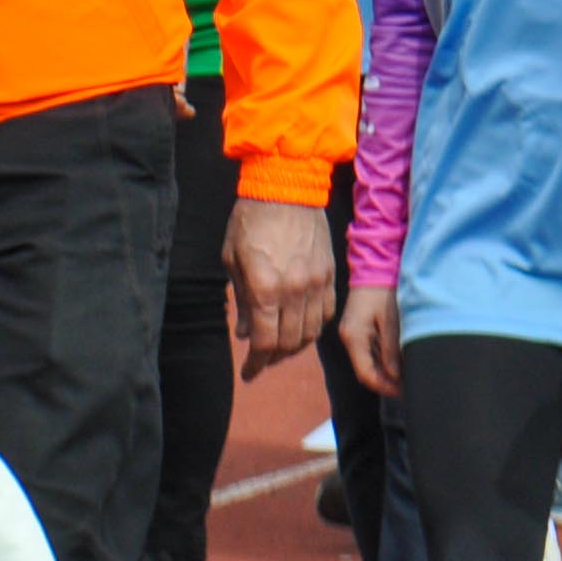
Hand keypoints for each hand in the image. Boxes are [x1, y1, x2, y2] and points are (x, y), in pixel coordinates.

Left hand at [223, 197, 336, 374]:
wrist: (286, 186)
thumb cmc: (250, 220)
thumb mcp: (232, 259)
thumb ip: (240, 299)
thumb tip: (244, 333)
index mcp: (265, 288)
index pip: (265, 342)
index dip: (256, 364)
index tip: (249, 374)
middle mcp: (293, 291)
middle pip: (289, 343)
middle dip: (273, 358)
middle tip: (261, 361)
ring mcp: (315, 284)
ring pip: (310, 333)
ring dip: (294, 347)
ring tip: (279, 347)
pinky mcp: (329, 275)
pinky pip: (325, 314)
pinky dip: (313, 328)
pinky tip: (300, 327)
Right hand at [336, 286, 400, 399]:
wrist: (375, 266)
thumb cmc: (384, 291)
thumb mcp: (390, 321)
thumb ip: (391, 349)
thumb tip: (396, 376)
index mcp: (353, 337)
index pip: (366, 374)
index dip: (385, 387)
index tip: (406, 392)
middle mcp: (350, 338)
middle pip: (366, 371)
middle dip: (388, 382)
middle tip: (411, 388)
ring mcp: (353, 334)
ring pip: (369, 363)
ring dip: (388, 372)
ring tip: (409, 377)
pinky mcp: (360, 329)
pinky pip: (371, 352)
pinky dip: (385, 360)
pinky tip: (401, 362)